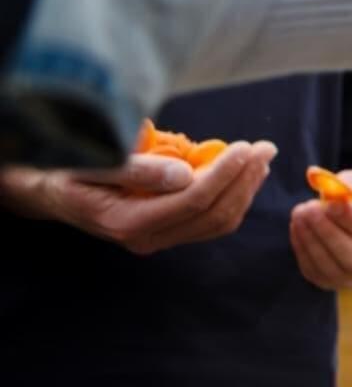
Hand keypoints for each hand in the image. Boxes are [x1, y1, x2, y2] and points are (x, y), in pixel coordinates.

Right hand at [0, 143, 275, 253]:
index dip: (225, 173)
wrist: (50, 191)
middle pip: (213, 215)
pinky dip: (233, 196)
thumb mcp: (92, 163)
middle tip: (266, 148)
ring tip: (261, 158)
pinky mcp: (166, 232)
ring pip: (218, 222)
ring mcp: (158, 239)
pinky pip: (210, 220)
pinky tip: (244, 174)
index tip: (247, 147)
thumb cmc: (67, 170)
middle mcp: (148, 238)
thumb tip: (186, 174)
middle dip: (244, 180)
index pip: (193, 201)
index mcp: (129, 222)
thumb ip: (136, 170)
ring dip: (245, 189)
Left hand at [288, 168, 351, 289]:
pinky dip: (303, 249)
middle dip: (330, 235)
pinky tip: (298, 226)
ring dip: (312, 240)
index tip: (332, 203)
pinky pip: (315, 273)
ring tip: (300, 213)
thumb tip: (339, 186)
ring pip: (333, 269)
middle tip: (310, 209)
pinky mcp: (334, 284)